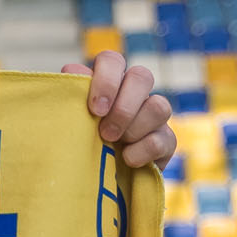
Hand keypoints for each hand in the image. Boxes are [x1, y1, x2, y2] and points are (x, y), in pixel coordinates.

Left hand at [63, 50, 175, 168]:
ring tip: (114, 145)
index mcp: (108, 81)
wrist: (94, 176)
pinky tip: (127, 159)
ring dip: (134, 128)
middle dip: (124, 107)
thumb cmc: (77, 140)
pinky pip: (165, 138)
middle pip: (142, 76)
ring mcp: (154, 115)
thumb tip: (71, 71)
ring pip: (160, 106)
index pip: (112, 60)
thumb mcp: (70, 118)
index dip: (106, 80)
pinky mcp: (166, 140)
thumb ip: (71, 95)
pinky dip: (143, 151)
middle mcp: (134, 92)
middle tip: (105, 132)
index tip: (95, 109)